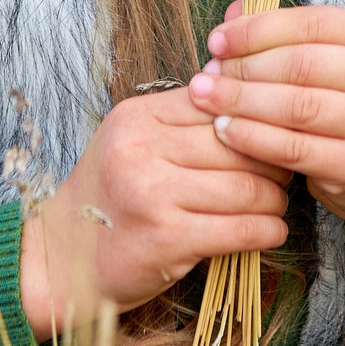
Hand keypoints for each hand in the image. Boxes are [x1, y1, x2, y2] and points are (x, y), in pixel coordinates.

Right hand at [18, 87, 290, 338]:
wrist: (62, 260)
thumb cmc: (109, 199)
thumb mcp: (133, 143)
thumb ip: (182, 119)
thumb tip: (240, 85)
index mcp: (137, 117)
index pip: (218, 103)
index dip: (255, 120)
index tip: (271, 137)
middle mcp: (142, 149)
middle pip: (239, 144)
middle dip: (271, 161)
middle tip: (283, 174)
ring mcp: (152, 194)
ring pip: (248, 188)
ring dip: (274, 200)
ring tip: (273, 205)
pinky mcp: (166, 239)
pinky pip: (242, 229)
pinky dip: (269, 231)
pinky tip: (270, 231)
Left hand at [188, 2, 344, 271]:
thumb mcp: (338, 63)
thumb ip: (290, 36)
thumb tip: (233, 10)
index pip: (313, 22)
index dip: (258, 29)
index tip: (217, 39)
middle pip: (302, 65)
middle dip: (244, 67)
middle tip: (207, 73)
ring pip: (297, 107)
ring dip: (242, 102)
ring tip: (206, 98)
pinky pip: (295, 149)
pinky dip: (253, 138)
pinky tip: (226, 130)